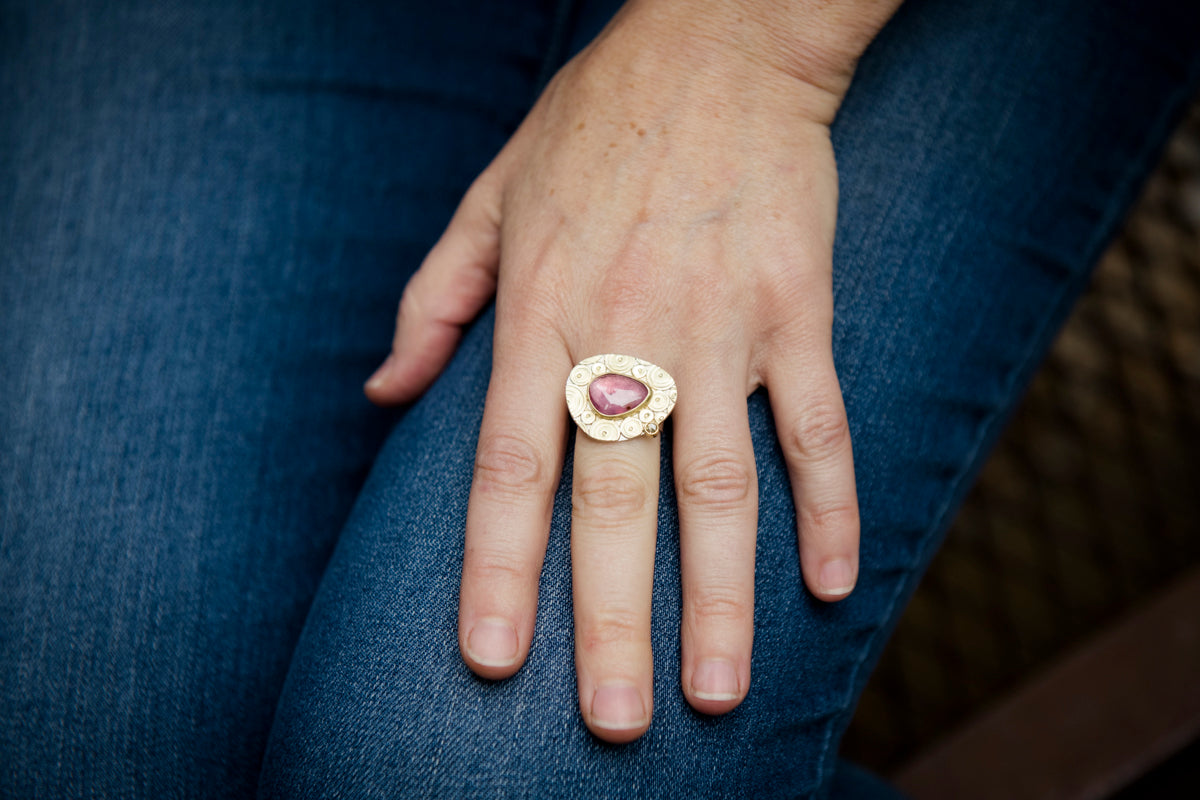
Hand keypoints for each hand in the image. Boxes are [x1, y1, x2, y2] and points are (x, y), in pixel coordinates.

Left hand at [366, 0, 896, 742]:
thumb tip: (385, 395)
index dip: (501, 569)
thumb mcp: (489, 197)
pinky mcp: (799, 310)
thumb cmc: (594, 125)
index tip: (493, 658)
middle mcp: (628, 334)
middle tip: (618, 721)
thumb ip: (433, 301)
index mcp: (541, 314)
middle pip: (615, 502)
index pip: (512, 468)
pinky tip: (831, 587)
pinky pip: (820, 426)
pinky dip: (830, 507)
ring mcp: (722, 326)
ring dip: (720, 596)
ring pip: (722, 486)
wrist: (721, 41)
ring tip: (718, 690)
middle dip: (611, 620)